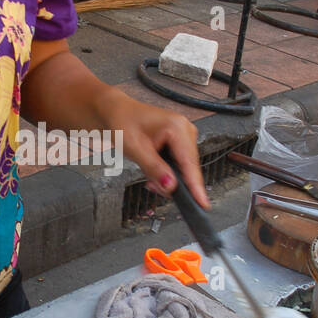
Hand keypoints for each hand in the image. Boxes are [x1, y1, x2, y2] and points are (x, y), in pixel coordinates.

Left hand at [99, 92, 207, 206]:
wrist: (115, 113)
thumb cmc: (122, 122)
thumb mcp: (134, 148)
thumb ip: (154, 168)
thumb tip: (170, 185)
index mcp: (177, 127)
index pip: (189, 163)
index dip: (195, 187)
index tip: (202, 204)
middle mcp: (185, 130)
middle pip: (188, 169)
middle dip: (170, 182)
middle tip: (151, 184)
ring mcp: (184, 136)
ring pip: (183, 169)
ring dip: (166, 178)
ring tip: (148, 174)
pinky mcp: (180, 143)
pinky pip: (179, 165)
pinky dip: (166, 172)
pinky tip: (154, 170)